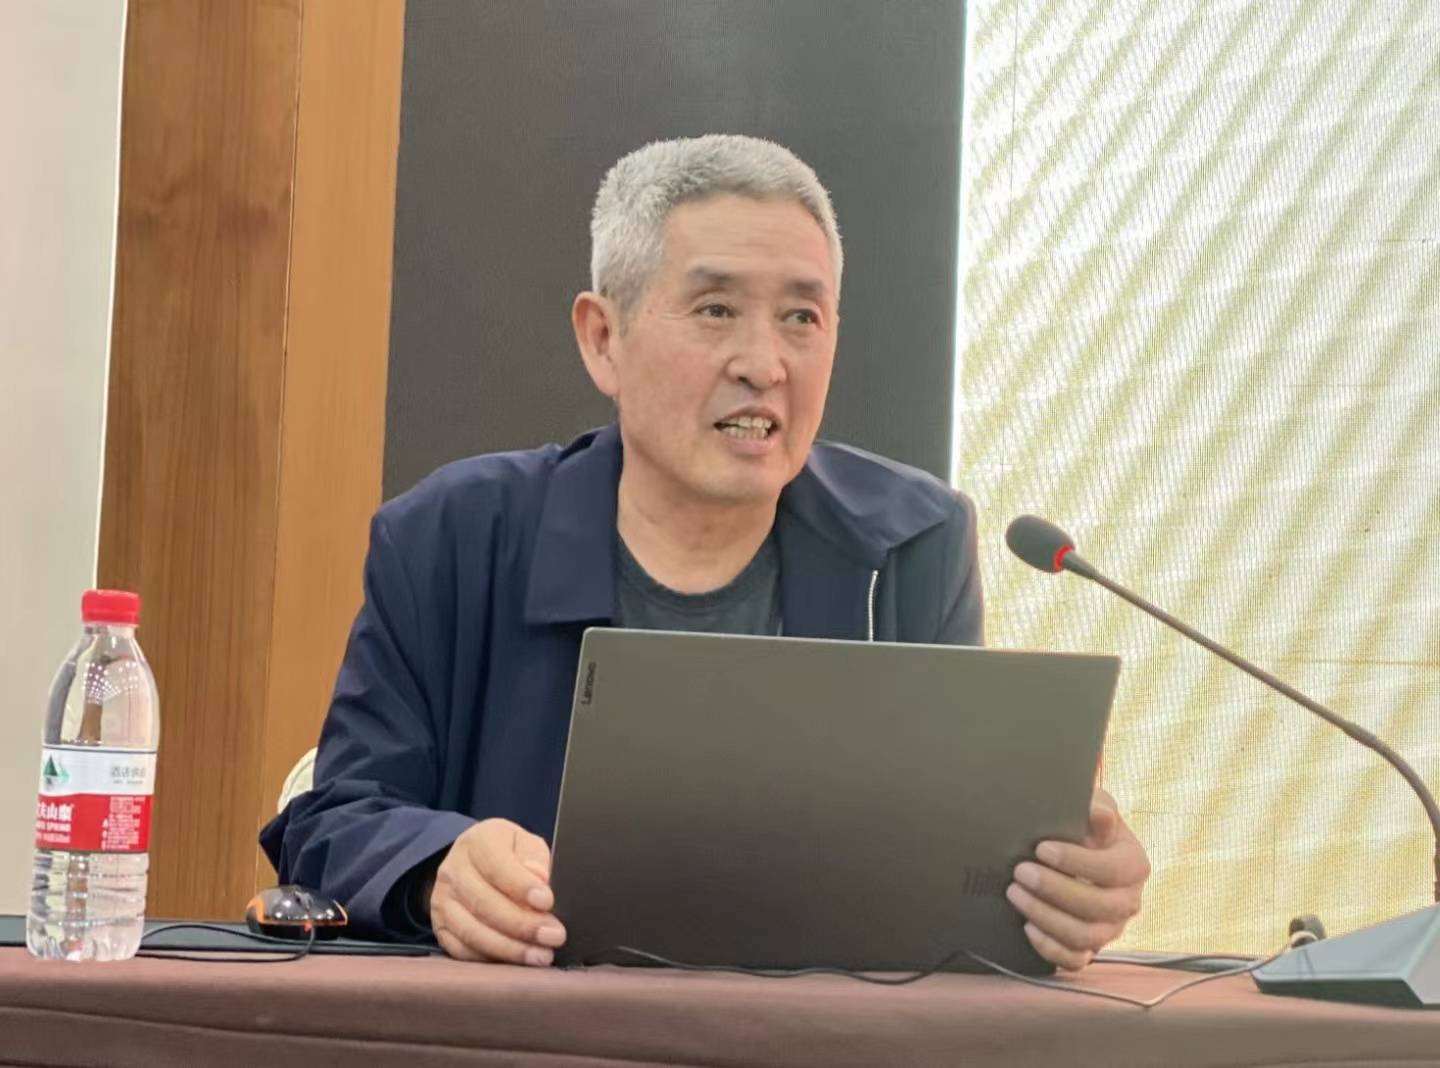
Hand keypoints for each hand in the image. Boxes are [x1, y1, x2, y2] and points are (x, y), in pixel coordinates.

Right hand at [428, 817, 566, 965]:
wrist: (477, 864)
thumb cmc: (511, 855)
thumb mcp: (527, 845)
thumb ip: (535, 859)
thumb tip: (540, 880)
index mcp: (477, 841)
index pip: (496, 865)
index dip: (521, 886)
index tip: (547, 902)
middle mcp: (452, 869)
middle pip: (483, 903)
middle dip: (522, 925)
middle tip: (554, 936)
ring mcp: (441, 901)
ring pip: (472, 931)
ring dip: (510, 948)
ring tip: (541, 956)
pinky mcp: (440, 928)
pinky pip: (462, 950)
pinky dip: (491, 960)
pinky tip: (517, 962)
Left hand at [1006, 787, 1149, 970]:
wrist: (1076, 848)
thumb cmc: (1084, 826)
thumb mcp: (1094, 809)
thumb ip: (1099, 809)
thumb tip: (1100, 813)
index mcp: (1134, 866)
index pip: (1111, 870)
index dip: (1075, 862)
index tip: (1042, 848)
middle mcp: (1128, 901)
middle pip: (1098, 907)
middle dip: (1054, 889)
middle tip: (1020, 871)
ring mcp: (1110, 929)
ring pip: (1085, 937)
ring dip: (1046, 916)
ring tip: (1015, 894)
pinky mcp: (1090, 946)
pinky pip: (1074, 961)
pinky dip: (1050, 948)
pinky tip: (1027, 926)